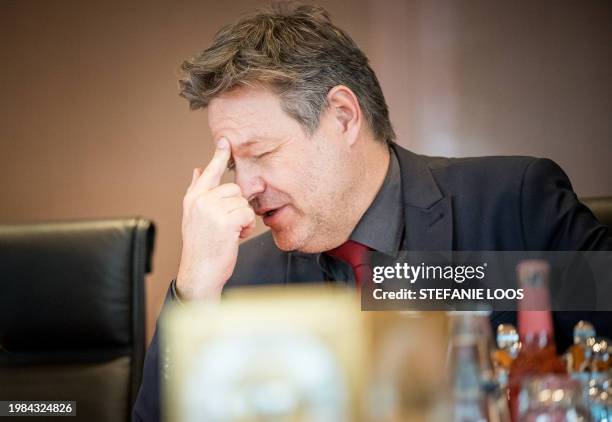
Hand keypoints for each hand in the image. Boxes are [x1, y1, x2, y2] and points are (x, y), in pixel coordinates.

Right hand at [176, 138, 255, 300]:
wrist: (200, 273)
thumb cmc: (201, 247)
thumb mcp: (194, 217)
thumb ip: (198, 192)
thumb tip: (198, 170)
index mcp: (193, 198)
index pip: (209, 172)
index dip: (219, 156)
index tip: (226, 140)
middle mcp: (200, 200)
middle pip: (235, 189)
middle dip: (238, 207)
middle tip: (229, 225)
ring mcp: (211, 210)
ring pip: (243, 202)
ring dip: (243, 218)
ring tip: (231, 232)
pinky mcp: (225, 221)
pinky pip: (248, 214)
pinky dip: (247, 227)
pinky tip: (236, 237)